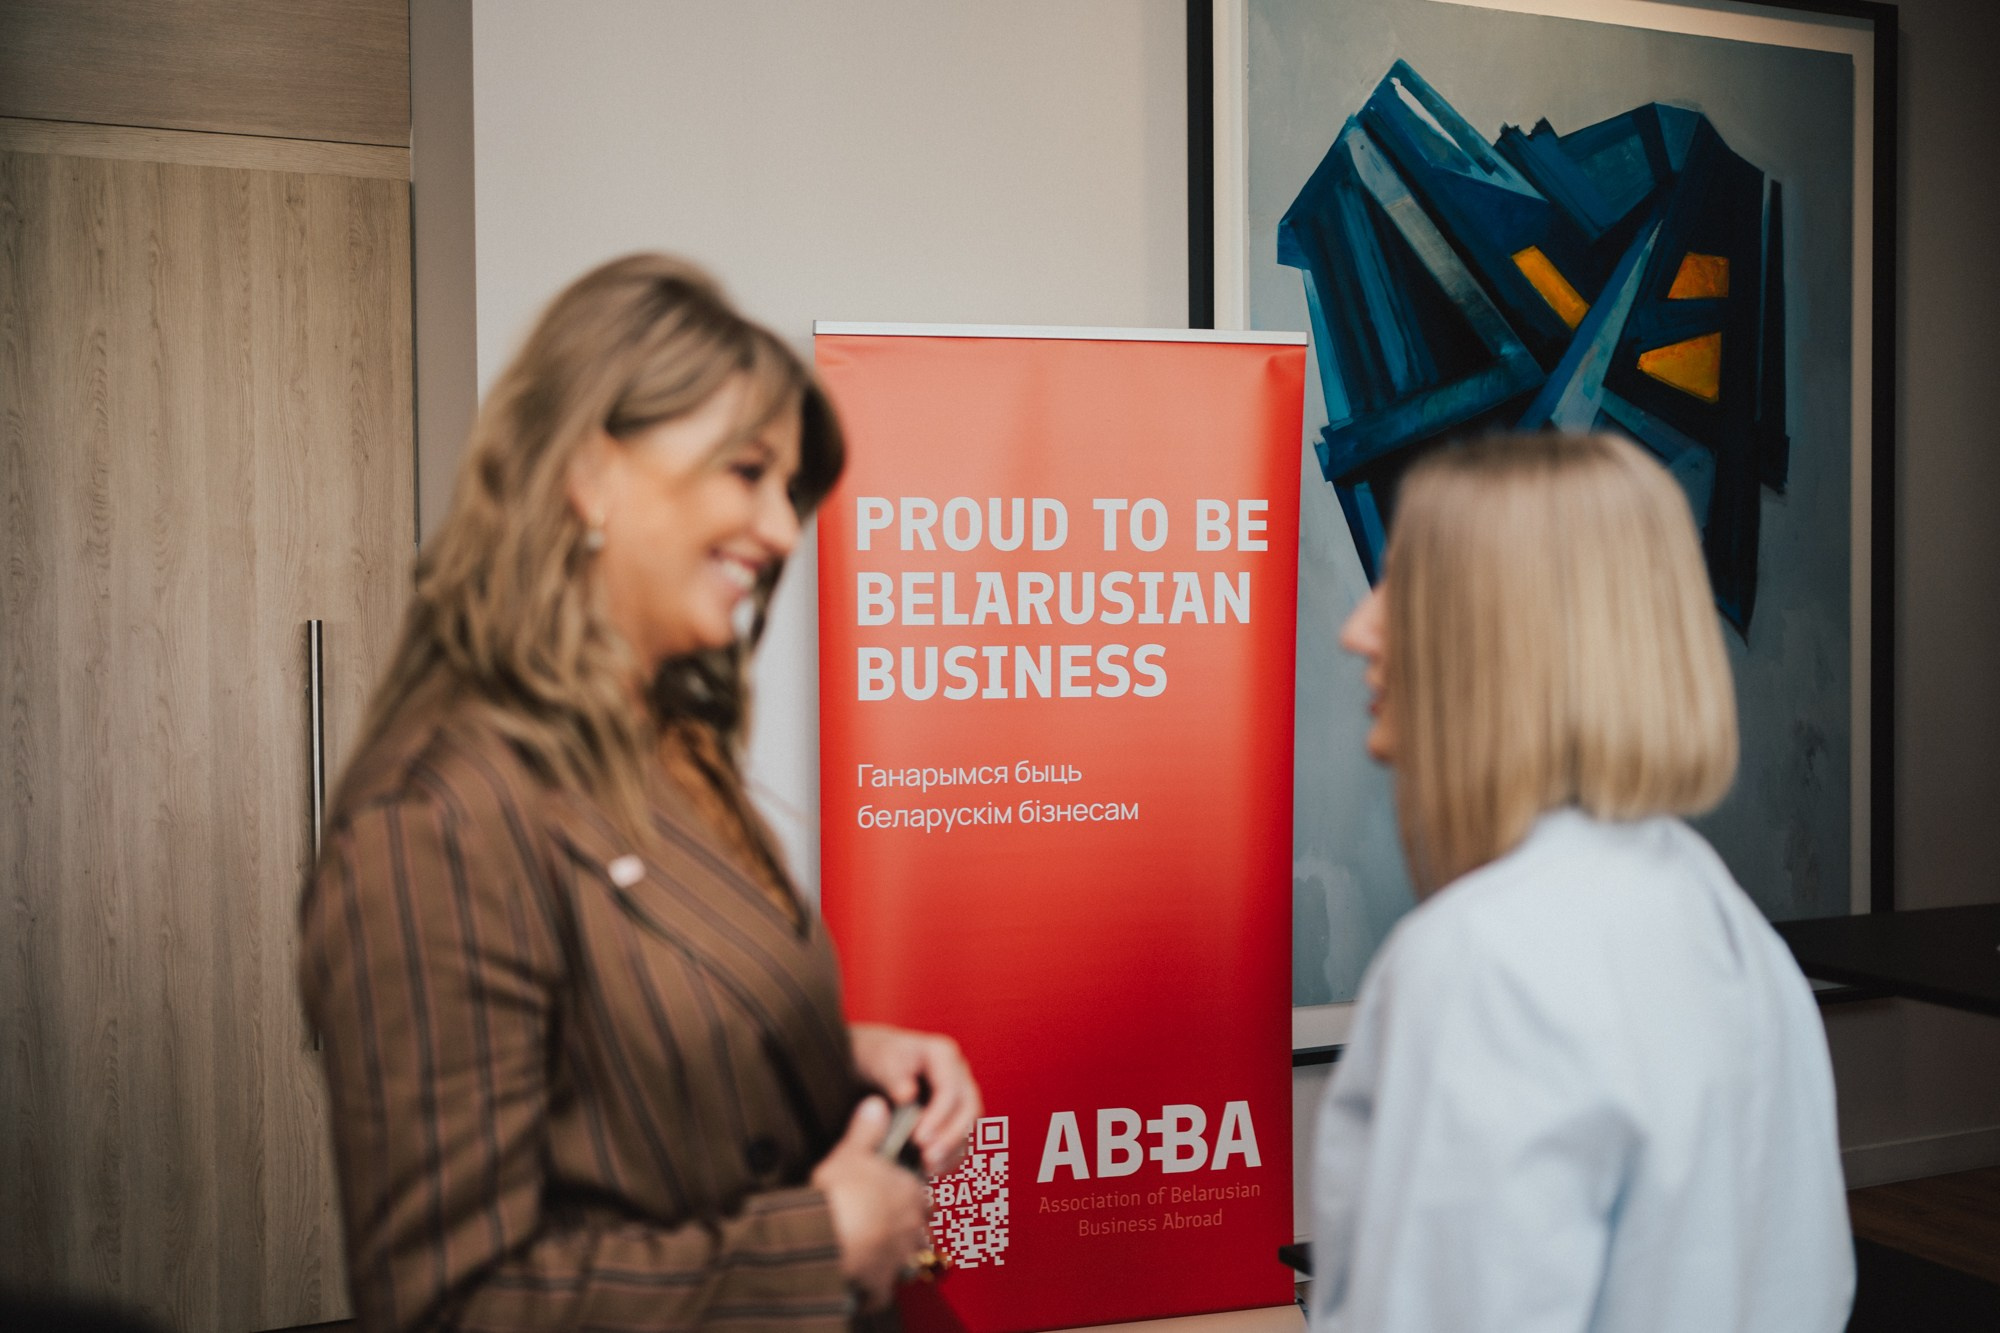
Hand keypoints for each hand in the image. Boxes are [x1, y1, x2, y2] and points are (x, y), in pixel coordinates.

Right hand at [811, 1097, 930, 1310]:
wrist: (823, 1239)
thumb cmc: (840, 1193)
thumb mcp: (851, 1152)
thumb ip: (867, 1130)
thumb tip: (877, 1104)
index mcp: (909, 1191)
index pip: (920, 1192)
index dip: (908, 1193)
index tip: (894, 1194)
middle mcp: (911, 1226)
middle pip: (918, 1225)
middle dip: (906, 1223)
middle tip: (884, 1220)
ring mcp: (899, 1257)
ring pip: (907, 1256)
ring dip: (896, 1253)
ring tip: (876, 1248)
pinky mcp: (882, 1283)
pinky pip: (885, 1287)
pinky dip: (877, 1283)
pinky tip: (865, 1276)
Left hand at [850, 1023, 981, 1175]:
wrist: (880, 1063)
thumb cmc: (880, 1057)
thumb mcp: (881, 1061)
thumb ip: (894, 1076)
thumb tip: (908, 1096)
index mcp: (943, 1055)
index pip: (950, 1089)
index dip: (938, 1116)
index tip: (918, 1139)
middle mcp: (959, 1074)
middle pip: (969, 1109)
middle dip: (951, 1137)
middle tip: (927, 1158)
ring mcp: (961, 1095)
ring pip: (970, 1126)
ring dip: (953, 1150)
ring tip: (929, 1169)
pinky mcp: (957, 1115)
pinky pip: (963, 1138)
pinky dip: (951, 1155)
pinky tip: (932, 1170)